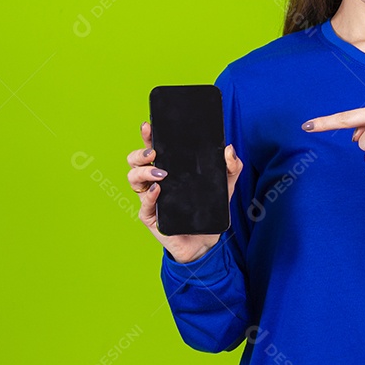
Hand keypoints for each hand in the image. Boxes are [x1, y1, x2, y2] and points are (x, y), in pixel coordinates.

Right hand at [127, 121, 242, 263]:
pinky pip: (144, 205)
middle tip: (154, 152)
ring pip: (133, 179)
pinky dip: (150, 195)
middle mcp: (155, 181)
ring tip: (161, 173)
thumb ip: (231, 166)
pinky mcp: (152, 217)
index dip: (148, 136)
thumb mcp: (226, 185)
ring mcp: (151, 198)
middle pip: (135, 161)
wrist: (208, 239)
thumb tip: (229, 148)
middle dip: (140, 153)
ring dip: (143, 172)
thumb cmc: (209, 208)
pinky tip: (159, 190)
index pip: (153, 148)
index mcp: (168, 168)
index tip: (149, 125)